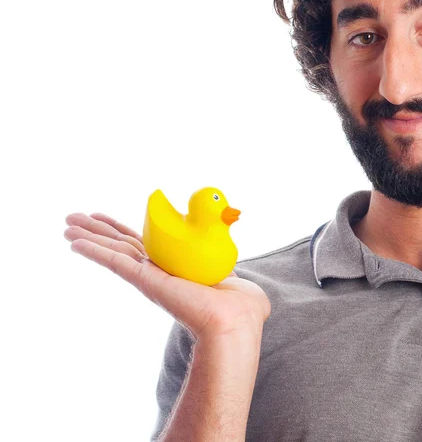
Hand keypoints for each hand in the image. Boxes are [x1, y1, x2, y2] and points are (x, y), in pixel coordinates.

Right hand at [64, 212, 270, 339]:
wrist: (234, 318)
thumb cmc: (239, 304)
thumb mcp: (230, 276)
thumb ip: (230, 275)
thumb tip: (240, 283)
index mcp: (173, 267)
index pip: (140, 244)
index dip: (121, 230)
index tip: (102, 218)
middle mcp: (157, 270)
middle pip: (120, 244)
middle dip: (97, 230)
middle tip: (73, 219)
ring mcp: (149, 276)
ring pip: (112, 250)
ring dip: (88, 237)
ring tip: (66, 225)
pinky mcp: (146, 279)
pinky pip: (115, 262)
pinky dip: (94, 251)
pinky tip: (75, 242)